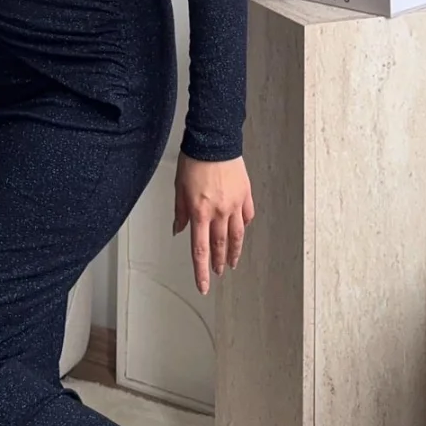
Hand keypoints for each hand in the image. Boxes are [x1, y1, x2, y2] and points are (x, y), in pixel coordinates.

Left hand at [173, 152, 254, 294]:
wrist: (213, 140)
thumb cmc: (193, 160)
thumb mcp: (179, 187)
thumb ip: (180, 211)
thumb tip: (179, 229)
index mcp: (199, 212)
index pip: (200, 250)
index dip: (201, 271)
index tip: (203, 286)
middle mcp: (219, 212)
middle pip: (220, 246)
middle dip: (218, 263)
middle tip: (218, 273)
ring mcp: (235, 204)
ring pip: (236, 235)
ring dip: (234, 252)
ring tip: (232, 262)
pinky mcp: (245, 194)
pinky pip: (247, 215)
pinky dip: (244, 225)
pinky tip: (241, 231)